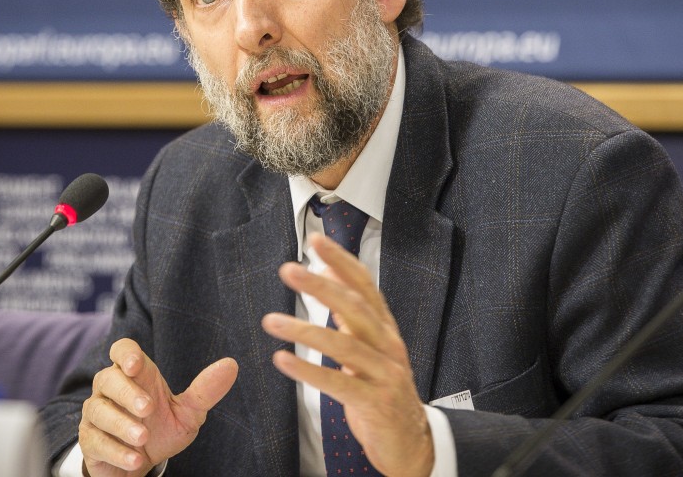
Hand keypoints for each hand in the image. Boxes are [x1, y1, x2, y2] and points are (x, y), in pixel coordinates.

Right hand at [78, 338, 237, 476]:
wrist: (140, 463)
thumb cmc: (161, 428)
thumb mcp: (188, 412)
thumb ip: (205, 390)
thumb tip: (231, 365)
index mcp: (136, 375)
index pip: (122, 350)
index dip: (126, 354)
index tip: (135, 364)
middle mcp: (111, 389)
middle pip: (107, 378)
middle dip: (127, 393)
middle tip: (148, 408)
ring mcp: (97, 414)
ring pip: (98, 411)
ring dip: (121, 424)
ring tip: (142, 437)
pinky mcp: (89, 441)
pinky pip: (96, 442)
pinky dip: (116, 451)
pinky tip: (135, 458)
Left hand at [261, 232, 433, 476]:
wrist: (412, 441)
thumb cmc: (383, 389)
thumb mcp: (370, 346)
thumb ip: (351, 312)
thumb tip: (328, 269)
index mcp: (385, 329)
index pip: (365, 285)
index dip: (342, 261)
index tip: (317, 241)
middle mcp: (389, 345)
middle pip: (355, 307)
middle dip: (321, 286)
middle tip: (288, 270)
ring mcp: (386, 374)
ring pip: (345, 345)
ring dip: (304, 330)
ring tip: (270, 321)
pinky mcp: (376, 403)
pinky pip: (339, 384)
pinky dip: (310, 370)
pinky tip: (282, 360)